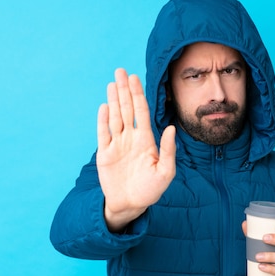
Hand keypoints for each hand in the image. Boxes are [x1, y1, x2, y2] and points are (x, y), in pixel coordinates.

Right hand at [97, 68, 175, 231]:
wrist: (130, 204)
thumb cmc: (150, 190)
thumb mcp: (165, 172)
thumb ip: (168, 150)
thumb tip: (171, 128)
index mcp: (146, 140)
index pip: (141, 112)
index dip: (138, 94)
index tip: (136, 78)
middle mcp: (131, 138)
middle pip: (127, 109)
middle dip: (124, 90)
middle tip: (121, 71)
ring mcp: (117, 144)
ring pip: (115, 117)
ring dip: (114, 100)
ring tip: (112, 83)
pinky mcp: (105, 153)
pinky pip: (103, 133)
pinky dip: (103, 120)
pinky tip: (105, 106)